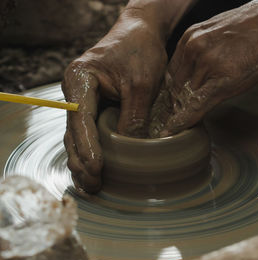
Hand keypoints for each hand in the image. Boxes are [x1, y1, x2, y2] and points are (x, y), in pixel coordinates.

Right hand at [62, 11, 166, 192]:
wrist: (141, 34)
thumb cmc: (140, 51)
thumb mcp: (142, 84)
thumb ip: (134, 116)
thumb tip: (131, 150)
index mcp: (80, 79)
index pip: (80, 118)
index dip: (88, 146)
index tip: (97, 168)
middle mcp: (76, 92)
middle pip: (74, 132)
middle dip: (82, 160)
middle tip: (94, 185)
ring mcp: (84, 101)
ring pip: (79, 136)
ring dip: (84, 161)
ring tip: (92, 186)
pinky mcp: (96, 107)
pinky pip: (90, 133)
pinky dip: (92, 152)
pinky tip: (97, 170)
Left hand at [149, 1, 257, 137]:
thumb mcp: (222, 32)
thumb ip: (207, 50)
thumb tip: (203, 71)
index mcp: (191, 37)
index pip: (172, 70)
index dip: (171, 90)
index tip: (170, 102)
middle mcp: (194, 49)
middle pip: (175, 86)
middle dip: (174, 103)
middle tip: (172, 117)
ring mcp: (207, 65)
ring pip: (186, 98)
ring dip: (182, 112)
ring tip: (177, 125)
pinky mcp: (222, 81)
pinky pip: (197, 105)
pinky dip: (185, 121)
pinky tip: (175, 130)